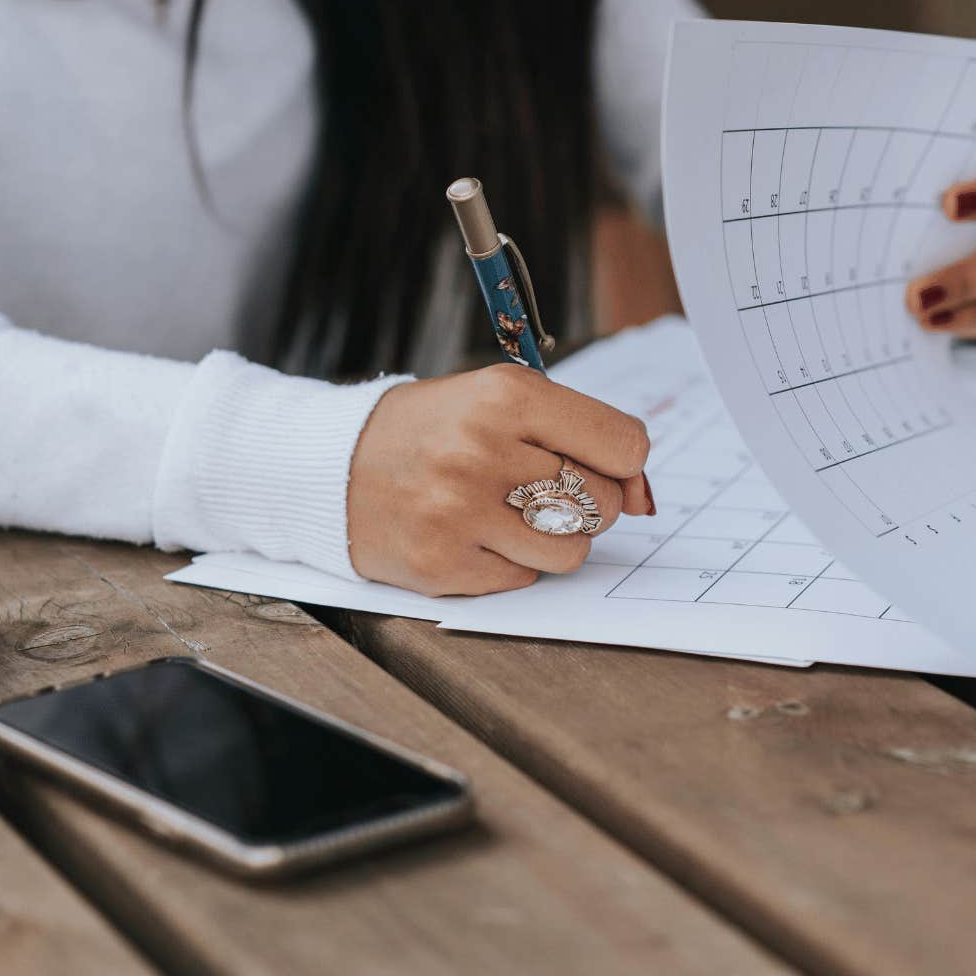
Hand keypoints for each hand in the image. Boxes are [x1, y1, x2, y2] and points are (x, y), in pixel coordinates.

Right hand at [348, 364, 654, 595]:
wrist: (330, 468)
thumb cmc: (431, 431)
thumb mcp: (498, 402)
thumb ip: (577, 434)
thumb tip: (645, 497)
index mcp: (505, 396)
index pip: (625, 445)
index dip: (623, 462)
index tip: (598, 463)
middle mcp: (483, 451)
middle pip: (603, 501)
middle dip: (588, 502)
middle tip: (542, 489)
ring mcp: (460, 512)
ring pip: (572, 551)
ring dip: (555, 541)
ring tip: (512, 516)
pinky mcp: (443, 564)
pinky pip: (525, 579)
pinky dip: (512, 563)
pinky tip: (475, 535)